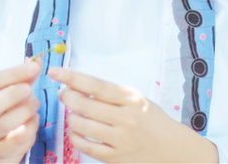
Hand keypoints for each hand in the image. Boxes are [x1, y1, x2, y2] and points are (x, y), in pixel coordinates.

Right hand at [0, 58, 42, 163]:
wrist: (6, 142)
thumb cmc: (9, 109)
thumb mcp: (15, 90)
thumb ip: (25, 76)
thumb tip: (38, 61)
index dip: (13, 73)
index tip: (33, 67)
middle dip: (11, 95)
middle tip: (30, 89)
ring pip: (3, 124)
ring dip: (24, 111)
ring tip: (35, 104)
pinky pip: (16, 139)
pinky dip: (30, 127)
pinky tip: (34, 120)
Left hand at [48, 66, 217, 163]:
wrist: (172, 147)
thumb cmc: (151, 119)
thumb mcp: (136, 99)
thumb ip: (111, 94)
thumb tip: (78, 85)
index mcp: (131, 98)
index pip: (95, 85)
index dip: (72, 77)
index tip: (55, 72)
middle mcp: (126, 118)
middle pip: (85, 105)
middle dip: (67, 97)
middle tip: (64, 94)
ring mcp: (121, 139)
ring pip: (82, 126)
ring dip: (71, 118)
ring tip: (73, 114)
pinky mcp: (116, 158)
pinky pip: (86, 147)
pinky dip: (76, 137)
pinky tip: (77, 131)